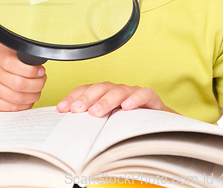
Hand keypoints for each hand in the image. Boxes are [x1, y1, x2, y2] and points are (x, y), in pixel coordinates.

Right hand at [0, 42, 46, 111]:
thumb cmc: (0, 63)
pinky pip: (10, 107)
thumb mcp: (9, 51)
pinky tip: (27, 100)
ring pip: (16, 97)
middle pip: (19, 83)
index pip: (15, 64)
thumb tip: (39, 62)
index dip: (32, 70)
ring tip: (36, 92)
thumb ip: (23, 53)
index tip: (41, 71)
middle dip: (37, 85)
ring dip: (32, 96)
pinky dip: (23, 106)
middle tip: (42, 82)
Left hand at [57, 82, 172, 116]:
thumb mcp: (109, 125)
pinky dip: (135, 98)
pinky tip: (127, 107)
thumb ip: (92, 126)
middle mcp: (118, 91)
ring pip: (119, 91)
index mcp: (105, 95)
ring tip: (97, 112)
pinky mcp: (152, 98)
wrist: (161, 126)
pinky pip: (144, 94)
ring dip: (106, 100)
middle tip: (77, 110)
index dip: (74, 97)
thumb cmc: (130, 125)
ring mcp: (134, 93)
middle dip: (87, 98)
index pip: (86, 90)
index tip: (62, 109)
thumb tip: (70, 133)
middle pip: (100, 88)